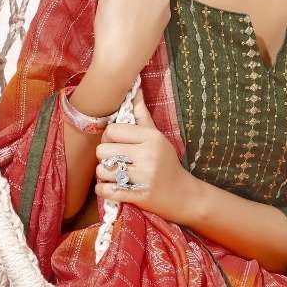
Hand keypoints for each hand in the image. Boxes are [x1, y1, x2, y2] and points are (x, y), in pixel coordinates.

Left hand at [94, 87, 201, 225]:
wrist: (184, 195)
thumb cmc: (167, 163)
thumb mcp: (157, 137)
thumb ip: (142, 115)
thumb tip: (135, 89)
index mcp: (151, 138)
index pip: (113, 130)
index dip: (108, 138)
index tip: (115, 145)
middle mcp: (147, 155)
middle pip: (103, 150)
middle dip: (104, 157)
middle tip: (113, 161)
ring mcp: (143, 177)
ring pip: (102, 170)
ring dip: (104, 175)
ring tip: (113, 175)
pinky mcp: (138, 196)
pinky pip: (106, 190)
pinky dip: (104, 190)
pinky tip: (111, 188)